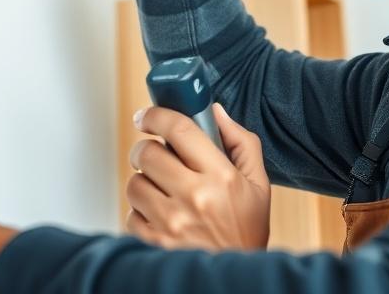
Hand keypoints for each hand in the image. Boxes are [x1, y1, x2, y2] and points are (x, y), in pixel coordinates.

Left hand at [125, 103, 270, 250]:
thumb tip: (214, 112)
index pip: (179, 129)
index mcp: (221, 176)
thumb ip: (240, 142)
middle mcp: (194, 197)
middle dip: (147, 149)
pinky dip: (141, 212)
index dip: (157, 115)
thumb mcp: (258, 183)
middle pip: (147, 153)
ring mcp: (171, 222)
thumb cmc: (246, 230)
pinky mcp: (154, 243)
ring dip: (144, 181)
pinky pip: (131, 213)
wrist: (236, 280)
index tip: (147, 116)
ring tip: (162, 190)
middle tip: (156, 155)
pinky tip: (160, 215)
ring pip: (134, 182)